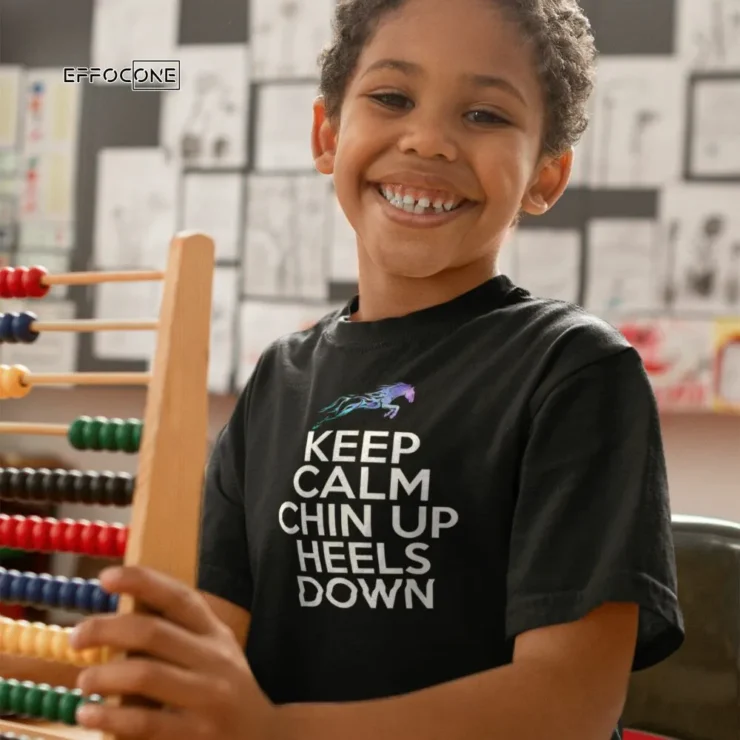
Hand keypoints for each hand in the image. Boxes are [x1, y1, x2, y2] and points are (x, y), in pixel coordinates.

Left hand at [69, 566, 271, 737]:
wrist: (267, 738)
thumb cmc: (226, 690)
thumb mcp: (216, 653)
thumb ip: (182, 634)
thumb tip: (119, 616)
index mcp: (216, 633)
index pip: (179, 597)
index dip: (142, 581)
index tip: (105, 577)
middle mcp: (214, 660)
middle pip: (153, 632)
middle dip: (106, 630)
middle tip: (77, 637)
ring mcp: (207, 698)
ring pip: (145, 675)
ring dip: (104, 675)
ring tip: (84, 679)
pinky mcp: (196, 736)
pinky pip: (144, 723)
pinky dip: (110, 716)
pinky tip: (89, 714)